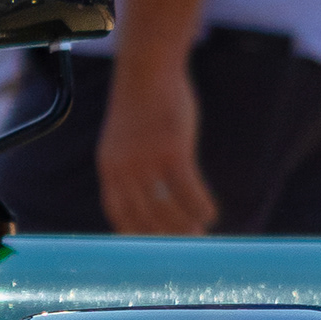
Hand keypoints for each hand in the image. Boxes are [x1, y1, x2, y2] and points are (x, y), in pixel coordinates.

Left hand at [96, 63, 217, 233]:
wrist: (147, 71)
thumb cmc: (142, 105)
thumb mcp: (126, 139)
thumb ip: (132, 165)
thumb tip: (150, 190)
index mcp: (110, 168)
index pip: (118, 213)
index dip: (135, 234)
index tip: (152, 248)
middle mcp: (124, 169)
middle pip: (144, 216)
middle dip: (165, 236)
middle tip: (186, 245)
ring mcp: (147, 160)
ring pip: (166, 207)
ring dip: (185, 225)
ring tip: (200, 233)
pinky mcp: (172, 149)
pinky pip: (187, 189)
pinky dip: (200, 206)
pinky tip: (211, 215)